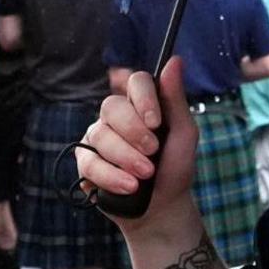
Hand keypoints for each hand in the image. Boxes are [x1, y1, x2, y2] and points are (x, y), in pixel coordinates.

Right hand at [76, 56, 198, 213]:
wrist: (162, 207)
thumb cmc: (175, 168)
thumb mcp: (184, 134)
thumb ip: (175, 99)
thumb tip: (175, 61)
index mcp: (142, 104)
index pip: (136, 82)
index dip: (143, 99)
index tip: (156, 123)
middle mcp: (117, 116)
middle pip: (112, 106)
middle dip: (134, 133)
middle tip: (153, 153)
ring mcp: (98, 137)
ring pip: (100, 135)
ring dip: (126, 158)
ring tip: (145, 175)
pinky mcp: (85, 161)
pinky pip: (89, 161)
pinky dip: (111, 176)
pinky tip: (129, 186)